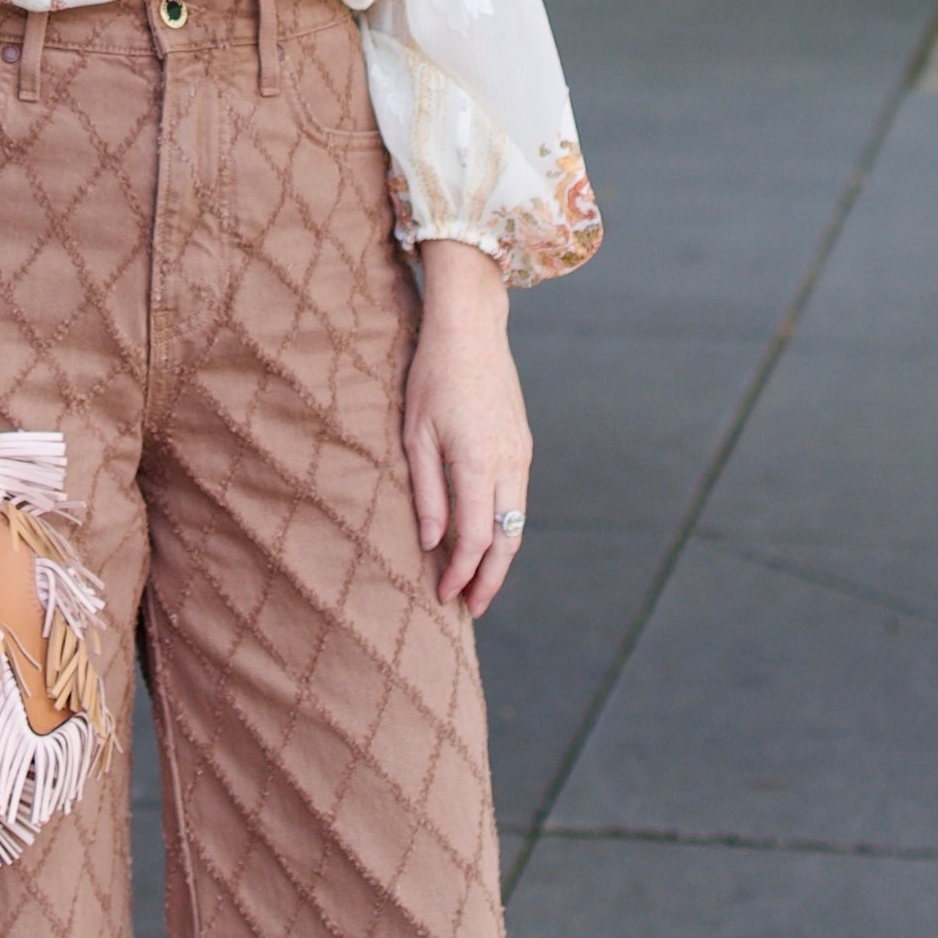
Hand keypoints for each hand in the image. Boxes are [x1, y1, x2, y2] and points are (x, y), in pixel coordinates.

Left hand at [404, 239, 532, 617]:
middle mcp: (510, 461)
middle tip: (471, 609)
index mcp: (479, 462)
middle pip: (508, 539)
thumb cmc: (432, 375)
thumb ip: (426, 491)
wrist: (471, 328)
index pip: (477, 537)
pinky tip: (486, 538)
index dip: (461, 572)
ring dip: (500, 557)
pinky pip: (517, 497)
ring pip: (518, 520)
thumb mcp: (415, 433)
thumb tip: (432, 542)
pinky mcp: (523, 443)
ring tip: (479, 583)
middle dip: (490, 579)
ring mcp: (521, 452)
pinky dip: (505, 526)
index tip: (444, 596)